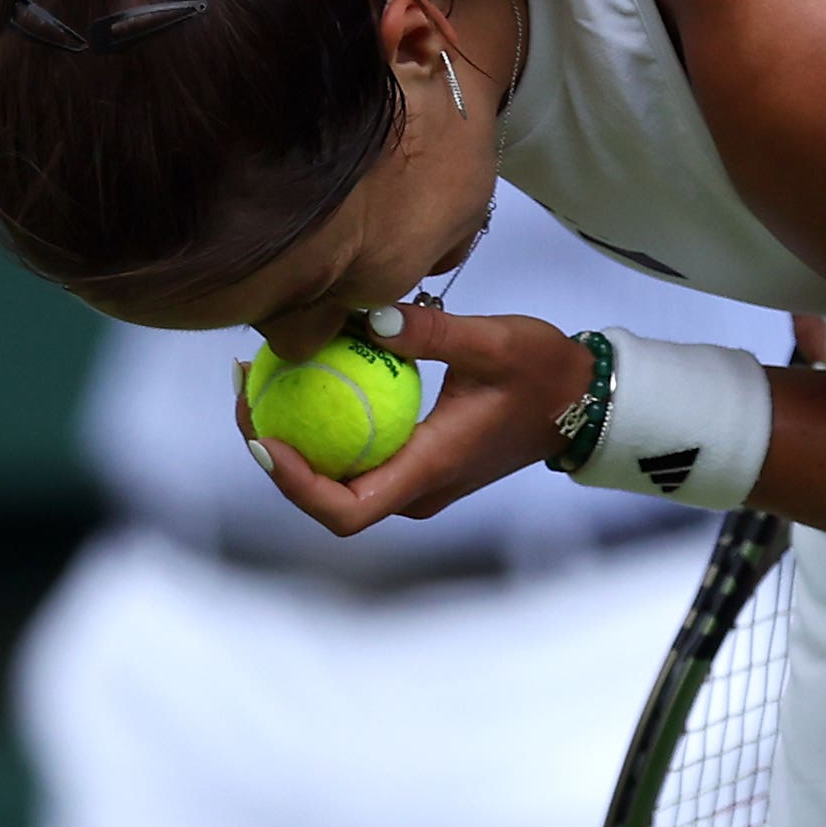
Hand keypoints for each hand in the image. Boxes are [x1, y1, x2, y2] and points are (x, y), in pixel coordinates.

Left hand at [242, 300, 592, 537]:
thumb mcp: (492, 341)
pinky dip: (323, 423)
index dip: (295, 485)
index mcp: (429, 470)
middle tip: (245, 388)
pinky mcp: (413, 462)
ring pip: (335, 478)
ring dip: (293, 436)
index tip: (264, 437)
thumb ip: (430, 333)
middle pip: (325, 497)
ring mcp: (414, 480)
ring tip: (259, 378)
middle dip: (274, 450)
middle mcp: (416, 489)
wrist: (580, 400)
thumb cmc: (542, 373)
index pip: (347, 509)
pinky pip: (354, 455)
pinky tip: (304, 374)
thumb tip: (370, 317)